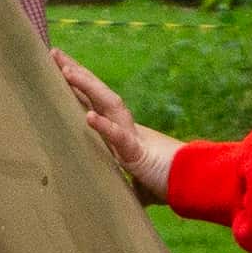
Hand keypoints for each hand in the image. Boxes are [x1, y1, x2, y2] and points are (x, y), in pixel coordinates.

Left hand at [48, 48, 174, 200]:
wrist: (197, 184)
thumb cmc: (168, 181)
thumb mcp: (137, 184)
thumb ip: (126, 186)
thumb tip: (118, 199)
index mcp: (122, 131)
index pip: (96, 103)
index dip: (79, 86)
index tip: (60, 67)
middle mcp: (126, 128)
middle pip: (98, 94)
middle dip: (76, 73)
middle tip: (54, 53)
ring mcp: (133, 137)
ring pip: (108, 105)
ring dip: (88, 87)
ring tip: (67, 71)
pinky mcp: (139, 154)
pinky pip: (120, 137)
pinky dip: (105, 127)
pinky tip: (89, 117)